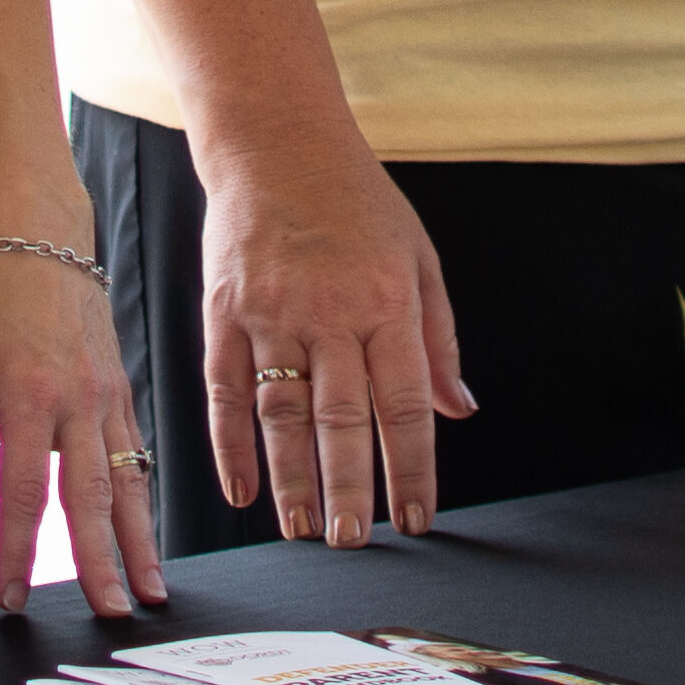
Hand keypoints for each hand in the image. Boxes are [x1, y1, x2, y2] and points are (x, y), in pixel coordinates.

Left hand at [0, 249, 172, 617]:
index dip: (18, 550)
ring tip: (149, 591)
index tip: (12, 595)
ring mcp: (107, 394)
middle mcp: (76, 400)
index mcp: (26, 396)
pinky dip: (141, 498)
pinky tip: (145, 534)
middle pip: (89, 497)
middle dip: (100, 562)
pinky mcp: (122, 387)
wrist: (41, 233)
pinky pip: (135, 452)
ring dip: (138, 541)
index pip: (23, 492)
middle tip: (109, 614)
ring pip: (126, 480)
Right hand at [194, 120, 472, 546]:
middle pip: (340, 419)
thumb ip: (439, 338)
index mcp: (386, 302)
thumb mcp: (419, 257)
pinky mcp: (224, 310)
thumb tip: (460, 410)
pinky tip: (242, 488)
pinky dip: (231, 443)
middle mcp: (330, 312)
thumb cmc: (356, 201)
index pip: (404, 403)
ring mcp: (272, 312)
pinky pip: (226, 388)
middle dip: (350, 489)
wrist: (277, 142)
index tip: (418, 518)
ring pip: (282, 413)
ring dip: (292, 480)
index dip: (412, 468)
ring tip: (302, 530)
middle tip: (355, 542)